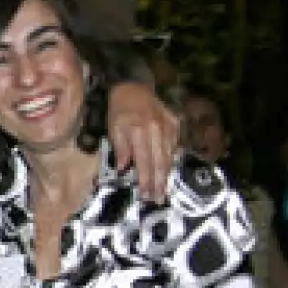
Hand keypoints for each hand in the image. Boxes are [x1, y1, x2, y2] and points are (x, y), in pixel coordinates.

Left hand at [108, 84, 180, 202]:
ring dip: (166, 174)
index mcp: (139, 131)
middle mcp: (157, 130)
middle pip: (160, 162)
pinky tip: (169, 171)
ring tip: (164, 190)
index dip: (146, 180)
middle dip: (159, 183)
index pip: (144, 161)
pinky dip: (171, 159)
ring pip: (169, 155)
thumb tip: (123, 168)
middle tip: (159, 199)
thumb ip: (120, 148)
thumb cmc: (119, 110)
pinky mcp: (174, 123)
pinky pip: (174, 145)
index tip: (146, 195)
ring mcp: (168, 126)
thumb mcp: (113, 128)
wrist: (133, 87)